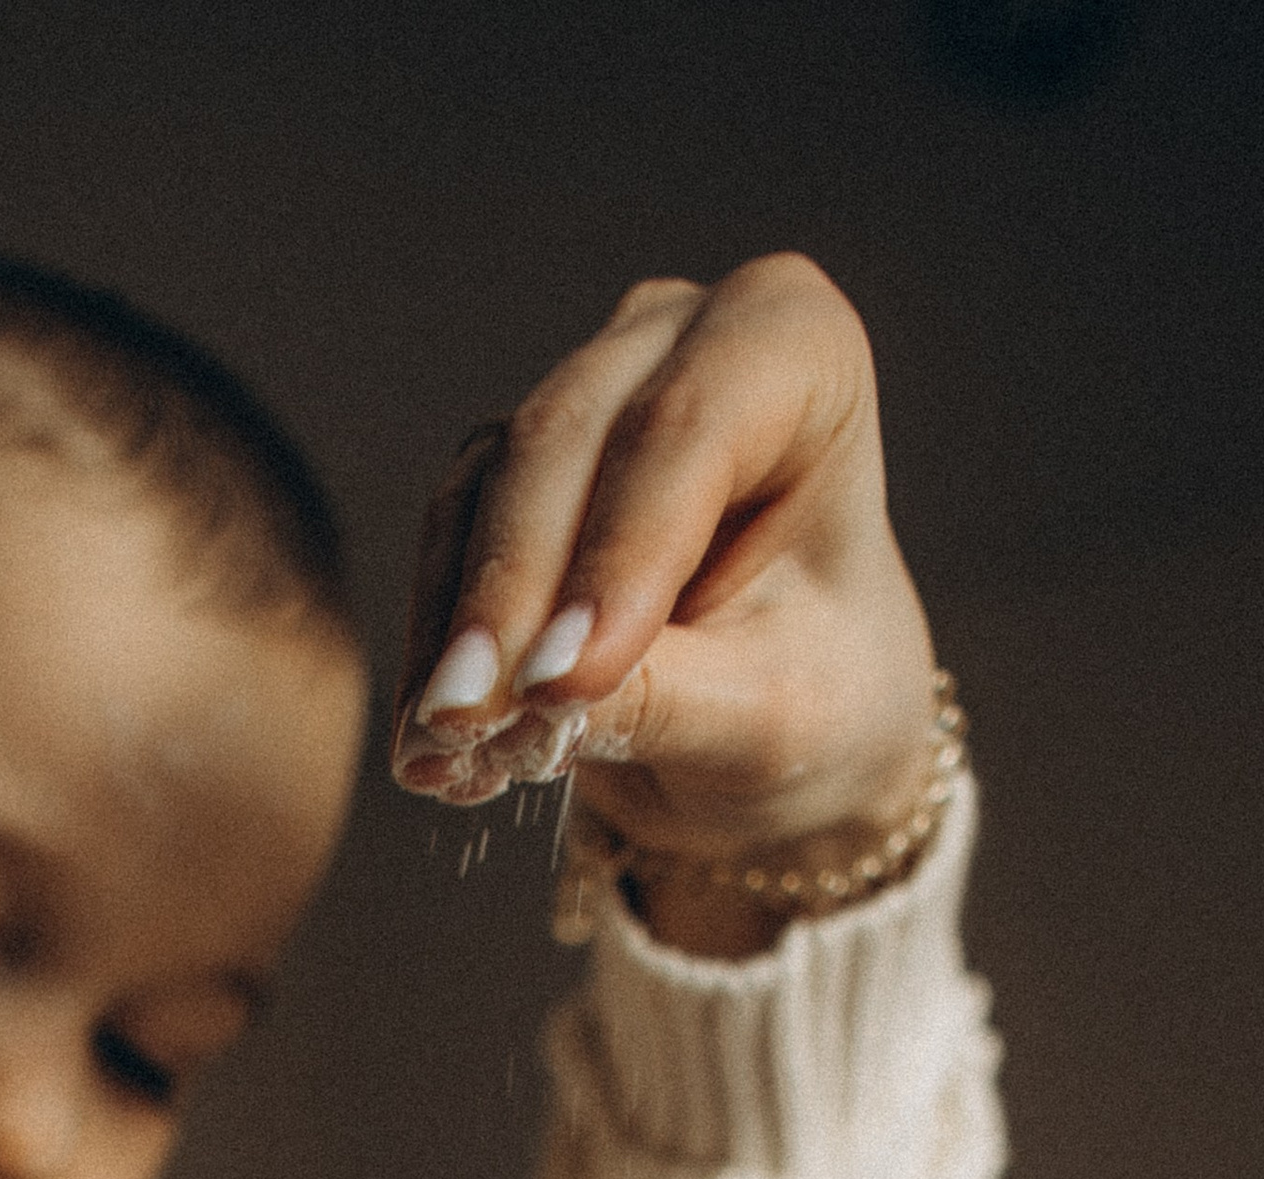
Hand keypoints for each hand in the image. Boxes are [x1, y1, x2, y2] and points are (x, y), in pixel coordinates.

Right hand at [391, 256, 936, 897]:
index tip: (558, 687)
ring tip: (448, 754)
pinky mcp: (516, 462)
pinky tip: (440, 744)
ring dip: (459, 630)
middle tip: (465, 724)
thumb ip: (666, 698)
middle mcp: (684, 340)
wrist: (793, 727)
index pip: (686, 428)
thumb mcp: (772, 717)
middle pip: (563, 442)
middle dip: (511, 597)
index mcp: (801, 355)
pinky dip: (439, 645)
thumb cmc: (825, 695)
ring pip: (486, 487)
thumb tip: (532, 697)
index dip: (615, 558)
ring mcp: (589, 391)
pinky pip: (449, 540)